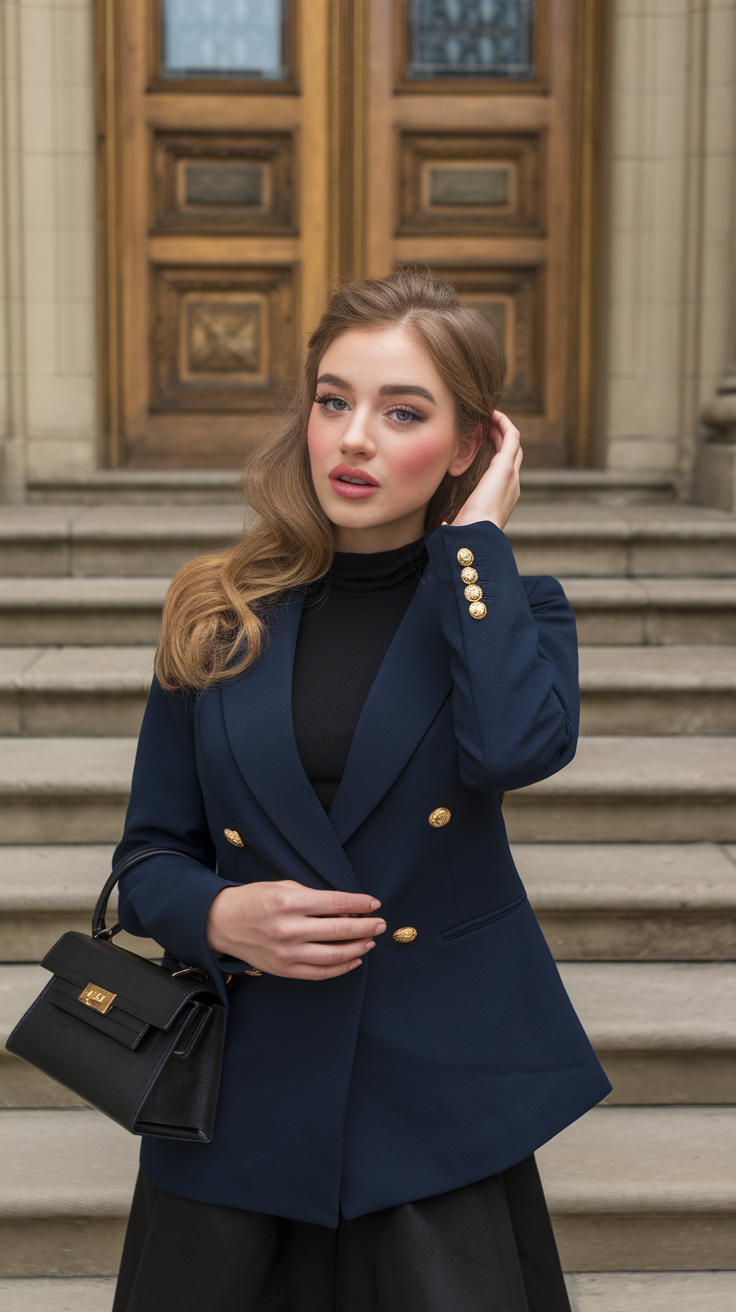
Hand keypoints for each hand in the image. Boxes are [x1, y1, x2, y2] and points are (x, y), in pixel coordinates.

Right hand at [205, 880, 386, 979]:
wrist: (221, 923)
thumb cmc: (253, 899)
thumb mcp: (282, 885)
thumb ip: (312, 896)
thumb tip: (347, 906)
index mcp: (288, 902)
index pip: (335, 903)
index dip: (360, 903)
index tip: (375, 903)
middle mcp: (288, 928)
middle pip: (339, 929)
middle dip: (366, 926)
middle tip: (381, 923)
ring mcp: (286, 953)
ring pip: (334, 955)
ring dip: (358, 948)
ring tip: (370, 940)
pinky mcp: (283, 970)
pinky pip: (320, 973)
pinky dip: (341, 967)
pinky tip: (354, 959)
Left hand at [452, 411, 521, 530]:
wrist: (476, 534)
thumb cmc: (465, 532)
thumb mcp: (461, 522)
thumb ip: (456, 519)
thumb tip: (443, 526)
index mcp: (502, 498)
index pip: (503, 470)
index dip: (494, 454)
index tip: (480, 443)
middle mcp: (512, 485)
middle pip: (511, 454)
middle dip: (500, 438)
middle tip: (486, 425)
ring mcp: (511, 474)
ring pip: (513, 443)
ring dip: (502, 428)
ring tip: (490, 416)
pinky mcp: (506, 466)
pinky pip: (512, 437)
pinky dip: (504, 424)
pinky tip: (493, 415)